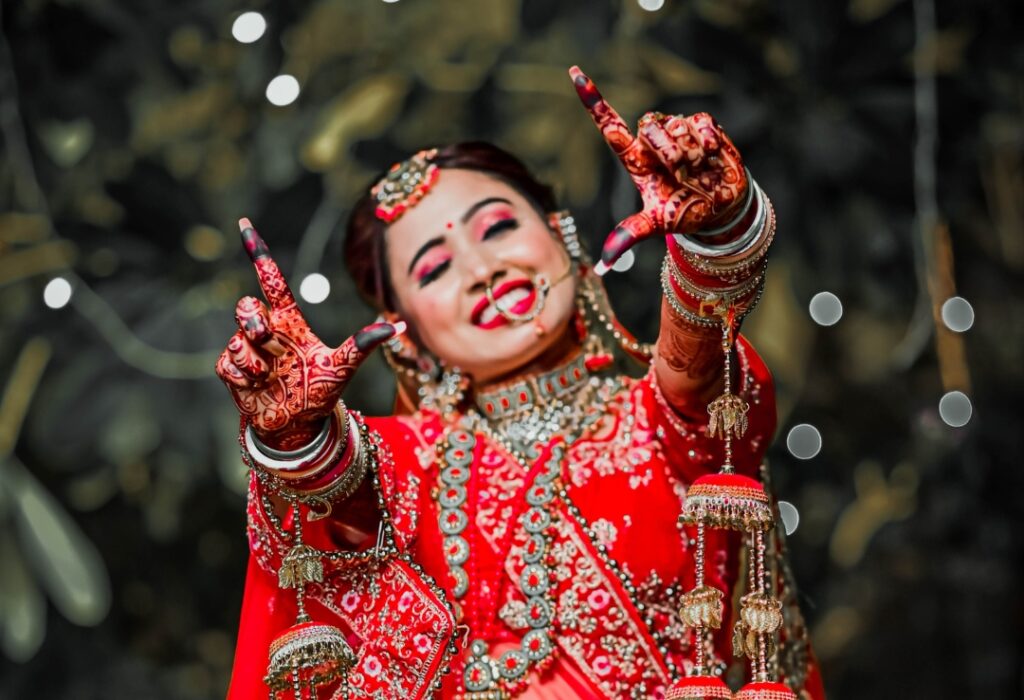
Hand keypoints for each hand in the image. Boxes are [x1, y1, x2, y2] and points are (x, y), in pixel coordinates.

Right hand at [215, 218, 402, 449]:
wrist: (296, 425)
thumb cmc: (319, 392)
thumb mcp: (343, 367)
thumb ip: (364, 344)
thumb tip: (399, 325)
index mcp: (290, 321)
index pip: (271, 281)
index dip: (258, 253)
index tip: (245, 225)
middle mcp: (267, 330)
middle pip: (245, 305)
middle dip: (254, 321)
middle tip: (271, 343)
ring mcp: (246, 349)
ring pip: (238, 338)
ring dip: (257, 361)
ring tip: (273, 376)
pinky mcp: (231, 370)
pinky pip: (229, 363)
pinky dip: (245, 377)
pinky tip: (258, 387)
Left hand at [569, 66, 747, 272]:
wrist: (720, 210)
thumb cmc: (682, 213)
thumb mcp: (655, 225)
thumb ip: (629, 235)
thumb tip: (603, 263)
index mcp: (634, 159)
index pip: (609, 125)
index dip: (593, 99)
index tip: (575, 74)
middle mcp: (652, 140)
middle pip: (647, 125)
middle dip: (665, 151)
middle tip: (678, 173)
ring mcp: (678, 130)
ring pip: (676, 127)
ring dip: (689, 154)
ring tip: (696, 172)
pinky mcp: (703, 125)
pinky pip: (700, 123)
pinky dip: (706, 142)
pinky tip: (711, 156)